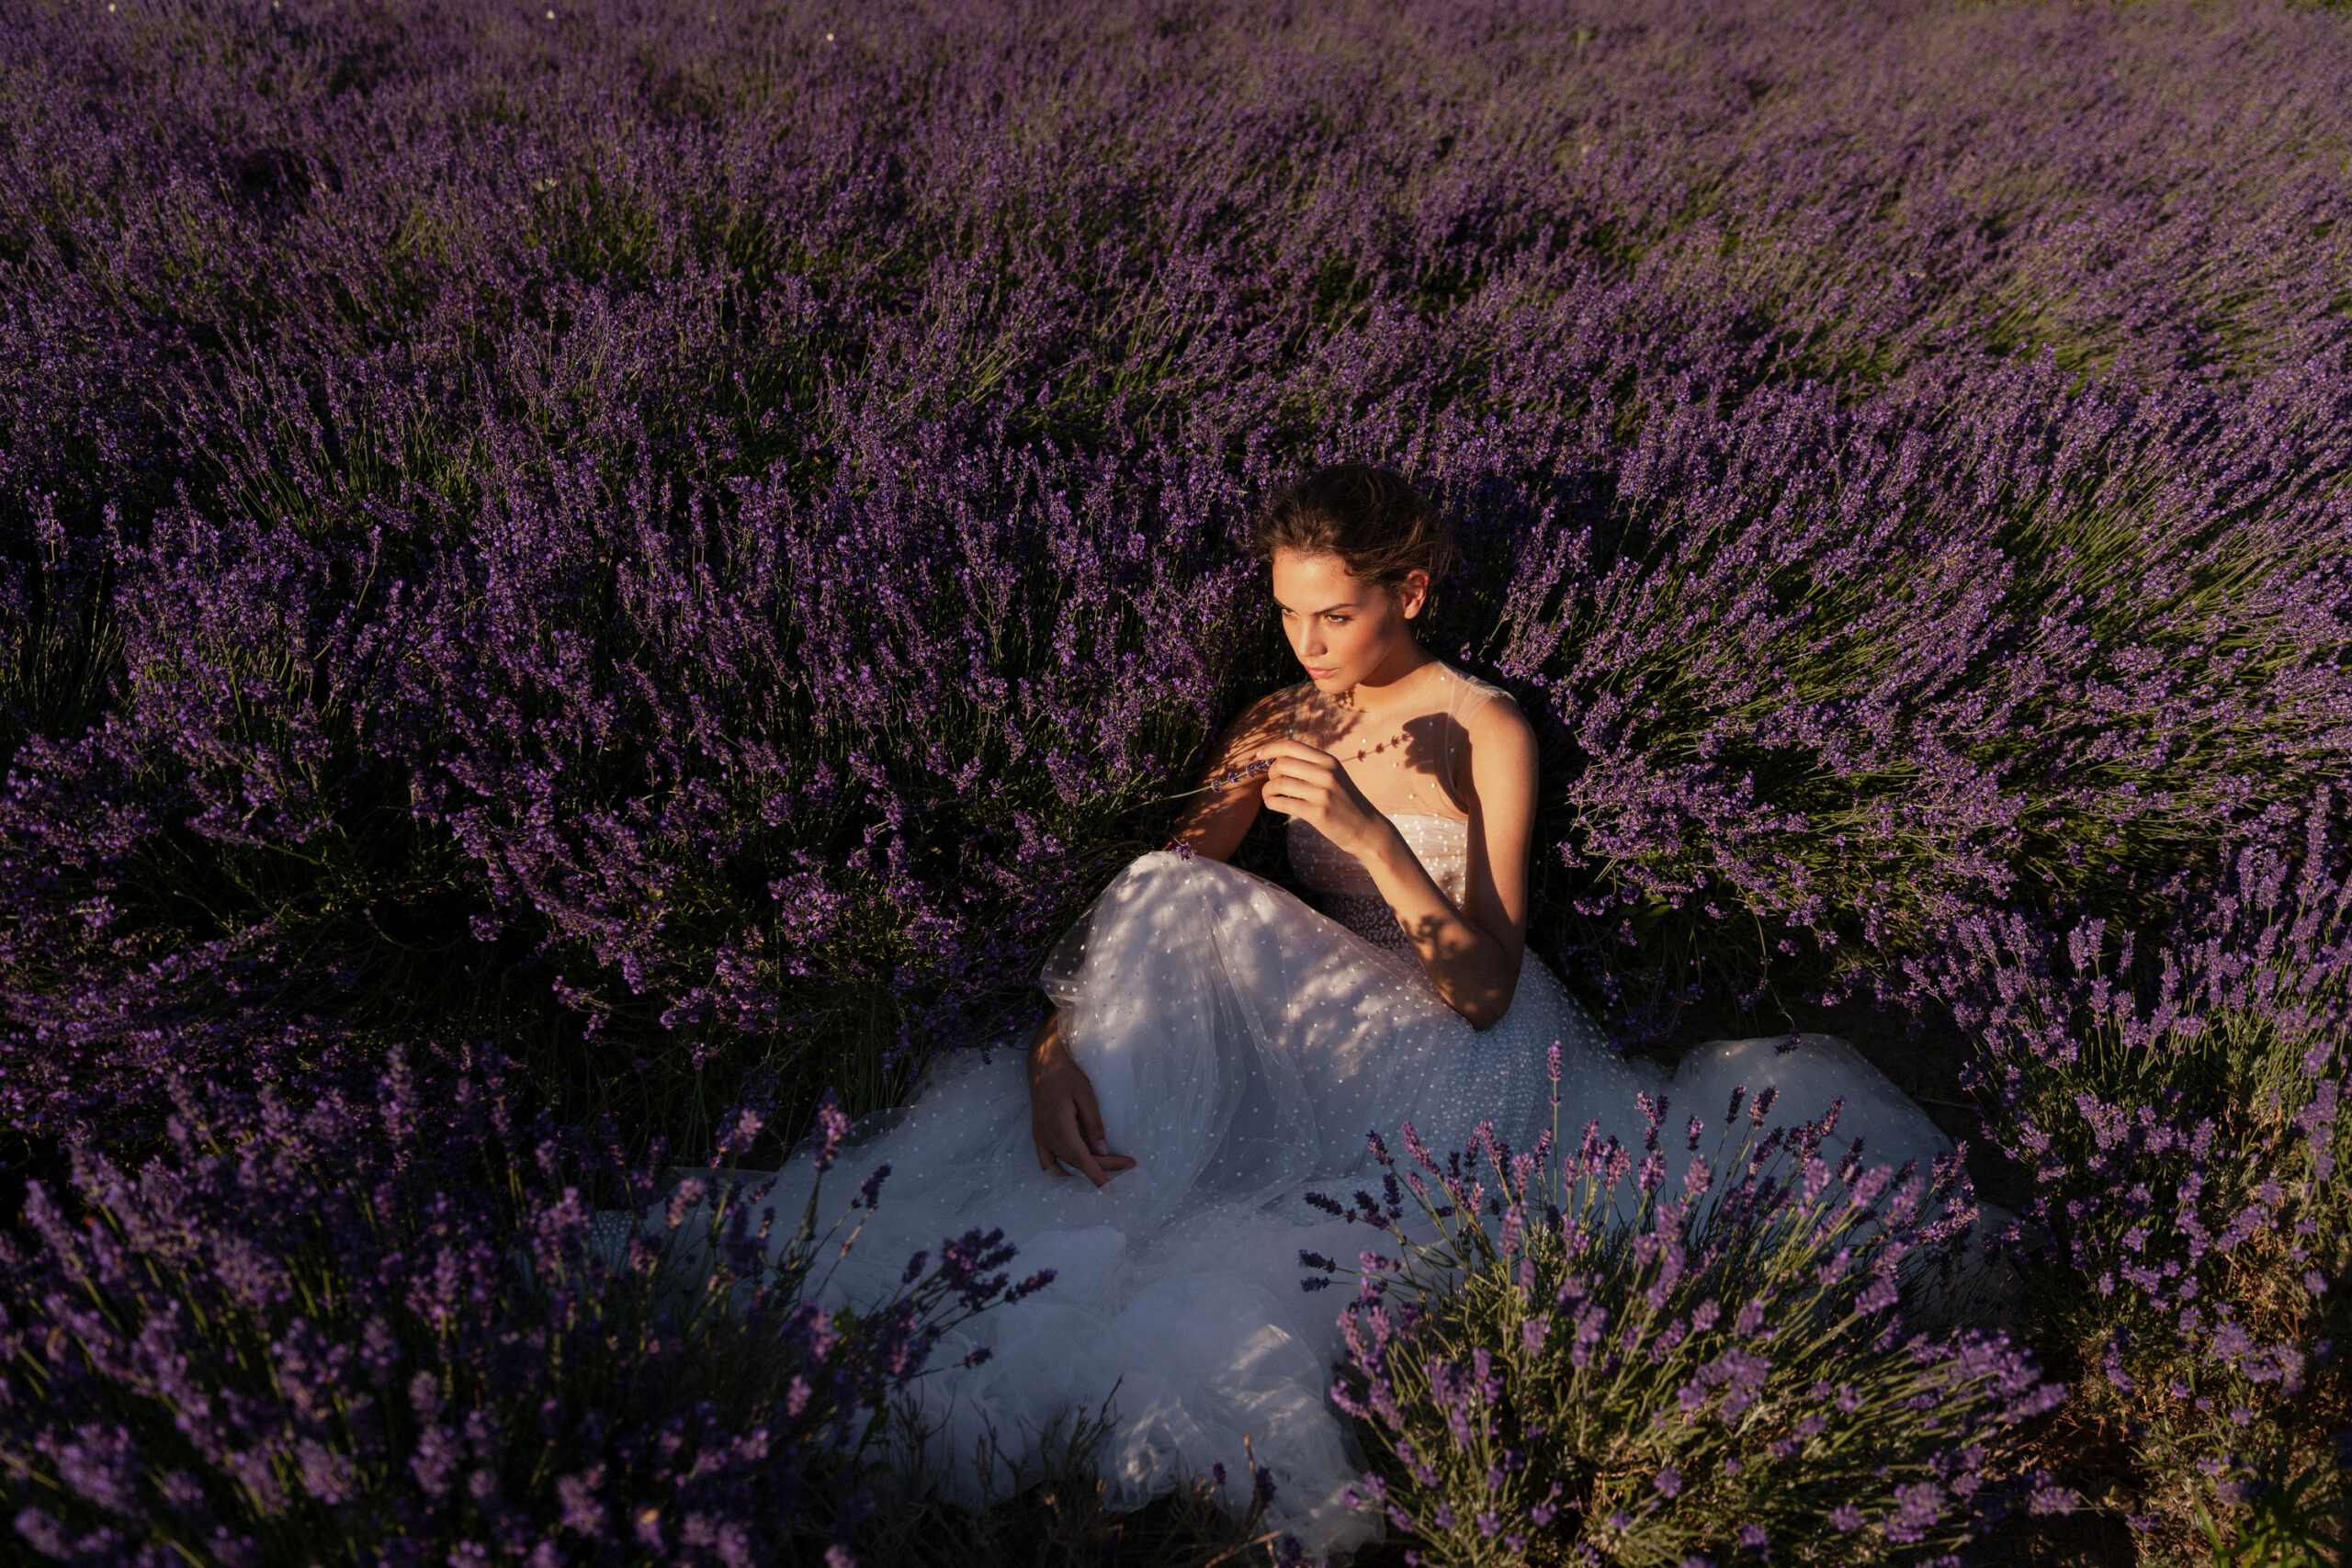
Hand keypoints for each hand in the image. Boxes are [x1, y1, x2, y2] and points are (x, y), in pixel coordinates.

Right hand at [1027, 1012, 1136, 1187]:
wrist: (1042, 1062)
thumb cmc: (1066, 1073)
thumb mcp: (1086, 1095)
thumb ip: (1094, 1124)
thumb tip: (1103, 1151)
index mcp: (1060, 1126)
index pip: (1083, 1160)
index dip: (1099, 1176)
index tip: (1112, 1190)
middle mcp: (1047, 1136)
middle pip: (1077, 1162)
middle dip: (1102, 1166)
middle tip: (1128, 1162)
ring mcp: (1040, 1136)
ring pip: (1064, 1163)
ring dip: (1085, 1169)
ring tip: (1106, 1168)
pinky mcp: (1037, 1134)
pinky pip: (1046, 1160)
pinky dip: (1058, 1171)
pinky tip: (1070, 1175)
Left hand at [1253, 738, 1388, 858]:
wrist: (1367, 828)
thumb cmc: (1344, 802)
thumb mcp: (1334, 775)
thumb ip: (1311, 766)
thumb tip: (1277, 760)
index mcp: (1328, 760)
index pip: (1291, 746)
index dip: (1269, 749)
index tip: (1257, 756)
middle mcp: (1326, 773)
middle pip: (1282, 763)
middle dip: (1270, 773)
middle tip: (1272, 783)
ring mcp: (1323, 793)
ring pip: (1279, 784)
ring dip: (1267, 790)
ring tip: (1269, 796)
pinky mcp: (1318, 813)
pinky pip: (1283, 803)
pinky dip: (1271, 803)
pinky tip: (1273, 804)